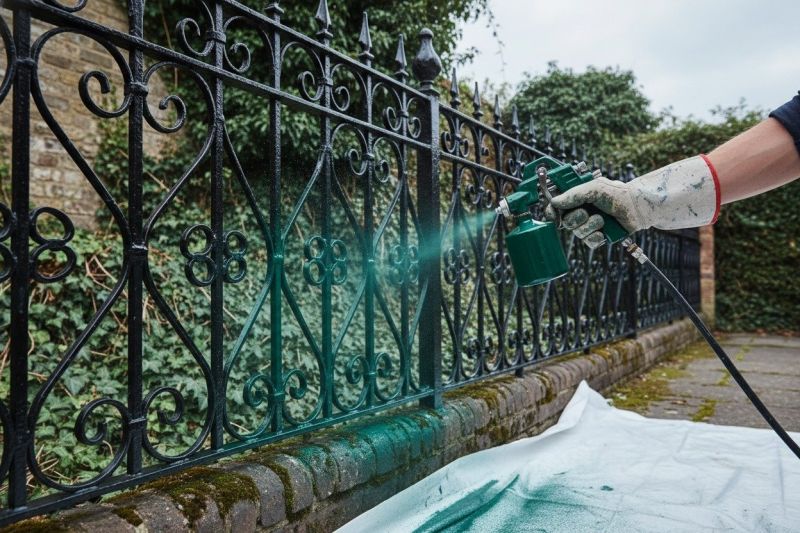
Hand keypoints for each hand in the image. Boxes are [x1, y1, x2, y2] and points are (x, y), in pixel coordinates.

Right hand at [545, 156, 718, 248]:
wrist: (638, 208)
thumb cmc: (618, 194)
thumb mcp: (594, 189)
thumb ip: (573, 195)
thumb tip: (555, 202)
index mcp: (577, 199)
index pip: (556, 206)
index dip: (552, 211)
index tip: (553, 215)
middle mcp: (581, 212)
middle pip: (565, 222)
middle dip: (576, 218)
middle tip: (586, 212)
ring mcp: (589, 226)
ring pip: (577, 233)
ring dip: (590, 226)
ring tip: (603, 219)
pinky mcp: (598, 237)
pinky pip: (589, 242)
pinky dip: (596, 237)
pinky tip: (604, 231)